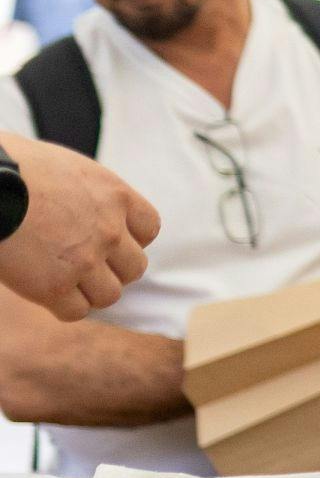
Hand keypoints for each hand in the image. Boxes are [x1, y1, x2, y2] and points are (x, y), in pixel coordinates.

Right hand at [0, 136, 155, 317]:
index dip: (130, 239)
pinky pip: (76, 311)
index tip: (109, 241)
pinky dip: (63, 306)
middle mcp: (109, 231)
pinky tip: (46, 293)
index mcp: (114, 196)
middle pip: (134, 268)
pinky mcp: (54, 286)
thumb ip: (84, 191)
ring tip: (65, 282)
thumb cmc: (12, 166)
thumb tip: (78, 202)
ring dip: (89, 292)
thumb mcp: (63, 166)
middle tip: (83, 266)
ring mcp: (85, 261)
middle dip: (112, 270)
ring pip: (109, 295)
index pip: (148, 229)